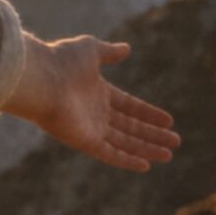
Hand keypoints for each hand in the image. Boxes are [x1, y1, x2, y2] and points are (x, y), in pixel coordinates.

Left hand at [6, 34, 179, 172]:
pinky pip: (110, 153)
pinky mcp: (85, 141)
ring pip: (125, 142)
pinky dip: (127, 160)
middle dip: (153, 135)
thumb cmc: (62, 61)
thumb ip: (109, 52)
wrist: (40, 78)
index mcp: (97, 92)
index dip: (148, 113)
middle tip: (176, 142)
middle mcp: (95, 113)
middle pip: (131, 127)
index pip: (129, 106)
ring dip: (147, 149)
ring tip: (169, 155)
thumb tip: (127, 49)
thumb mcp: (90, 50)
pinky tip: (146, 165)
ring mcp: (91, 128)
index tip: (169, 120)